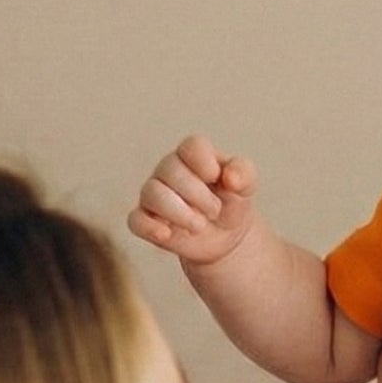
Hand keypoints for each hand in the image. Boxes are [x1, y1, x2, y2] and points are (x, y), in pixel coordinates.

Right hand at [128, 134, 261, 266]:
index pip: (191, 146)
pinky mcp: (145, 220)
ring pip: (152, 194)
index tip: (216, 178)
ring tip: (199, 226)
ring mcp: (153, 194)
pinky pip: (136, 220)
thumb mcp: (245, 186)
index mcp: (193, 155)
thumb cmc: (230, 202)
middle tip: (215, 211)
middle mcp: (168, 169)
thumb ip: (244, 174)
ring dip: (180, 213)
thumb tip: (230, 178)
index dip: (205, 163)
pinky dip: (150, 227)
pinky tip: (167, 234)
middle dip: (198, 195)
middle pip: (171, 170)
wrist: (224, 235)